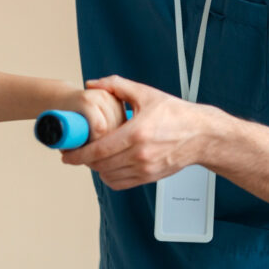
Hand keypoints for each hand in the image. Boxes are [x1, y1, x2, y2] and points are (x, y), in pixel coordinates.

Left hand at [62, 75, 215, 189]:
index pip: (99, 150)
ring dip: (95, 168)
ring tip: (91, 157)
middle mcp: (141, 154)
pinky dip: (109, 177)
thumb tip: (92, 84)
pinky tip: (106, 166)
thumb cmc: (177, 114)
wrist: (203, 135)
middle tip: (74, 152)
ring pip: (108, 176)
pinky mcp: (150, 177)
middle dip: (83, 160)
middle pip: (100, 165)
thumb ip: (117, 85)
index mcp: (137, 133)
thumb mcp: (146, 93)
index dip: (78, 153)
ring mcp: (146, 168)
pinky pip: (121, 184)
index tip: (66, 153)